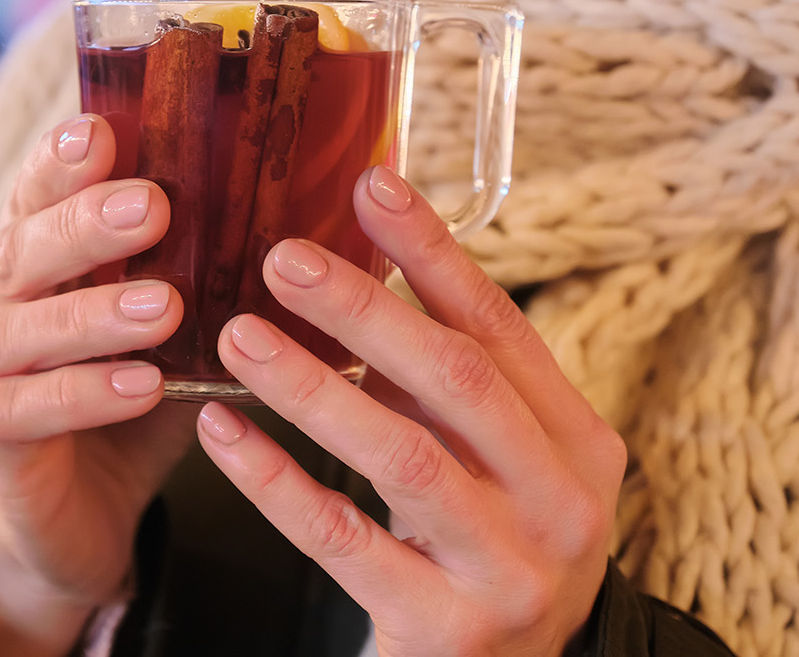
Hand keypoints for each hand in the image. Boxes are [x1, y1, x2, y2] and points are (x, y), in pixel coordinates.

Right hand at [0, 115, 197, 656]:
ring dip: (88, 314)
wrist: (78, 523)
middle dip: (82, 225)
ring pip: (8, 331)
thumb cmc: (130, 404)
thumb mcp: (172, 332)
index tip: (101, 129)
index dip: (59, 164)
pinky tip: (142, 386)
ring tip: (164, 305)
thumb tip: (303, 211)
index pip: (33, 198)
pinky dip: (82, 395)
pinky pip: (21, 412)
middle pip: (16, 252)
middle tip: (152, 206)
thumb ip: (206, 276)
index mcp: (31, 266)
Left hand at [197, 165, 625, 655]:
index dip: (434, 252)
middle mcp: (562, 503)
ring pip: (403, 459)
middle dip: (367, 310)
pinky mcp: (448, 628)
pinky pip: (344, 539)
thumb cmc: (487, 544)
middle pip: (458, 381)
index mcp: (578, 441)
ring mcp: (512, 571)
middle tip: (283, 257)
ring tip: (237, 334)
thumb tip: (359, 261)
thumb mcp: (494, 458)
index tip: (372, 185)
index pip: (501, 327)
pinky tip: (221, 433)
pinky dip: (275, 481)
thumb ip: (446, 378)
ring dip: (312, 387)